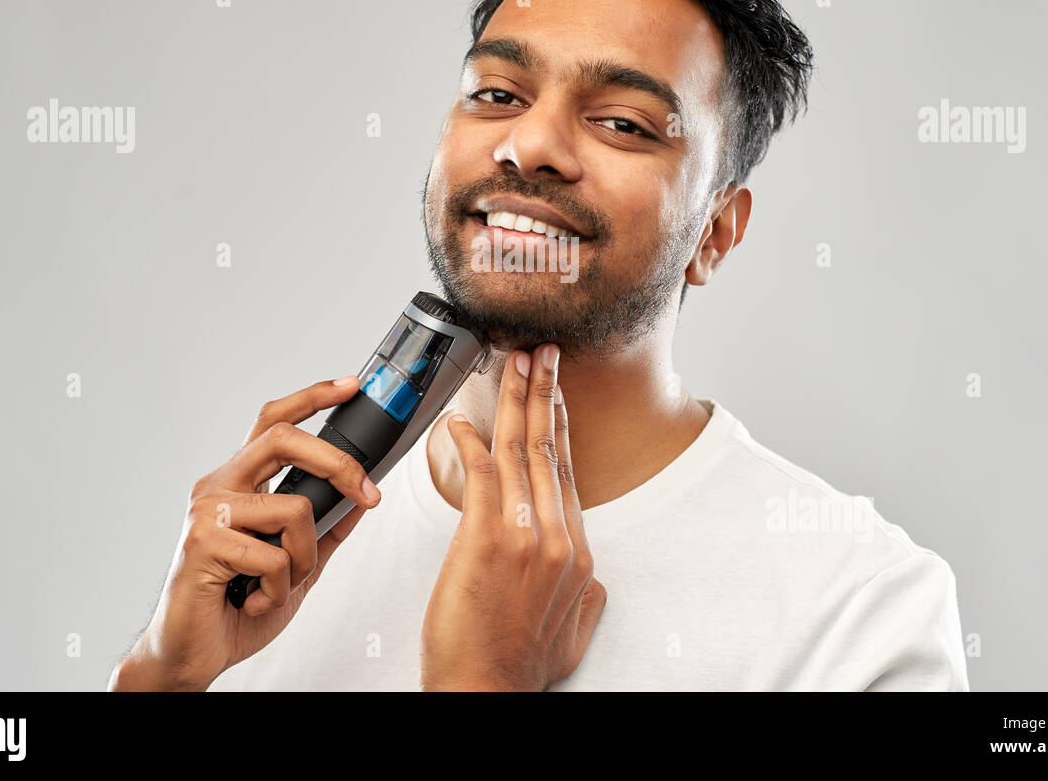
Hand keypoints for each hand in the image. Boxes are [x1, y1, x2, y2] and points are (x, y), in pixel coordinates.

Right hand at [108, 376, 379, 690]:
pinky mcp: (202, 543)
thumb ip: (324, 531)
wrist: (189, 653)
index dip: (312, 397)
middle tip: (369, 494)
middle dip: (338, 463)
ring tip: (278, 587)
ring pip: (294, 509)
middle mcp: (217, 487)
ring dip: (304, 559)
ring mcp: (206, 512)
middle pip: (284, 439)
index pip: (272, 424)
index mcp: (237, 484)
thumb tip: (361, 501)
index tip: (349, 386)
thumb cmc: (233, 608)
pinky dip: (279, 590)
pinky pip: (274, 556)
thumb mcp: (296, 566)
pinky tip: (254, 603)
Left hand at [420, 343, 607, 690]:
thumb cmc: (520, 667)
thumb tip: (588, 577)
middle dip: (543, 392)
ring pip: (521, 451)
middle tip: (540, 353)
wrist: (487, 693)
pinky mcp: (486, 541)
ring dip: (514, 400)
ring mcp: (525, 536)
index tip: (555, 391)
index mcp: (576, 552)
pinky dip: (470, 442)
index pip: (567, 470)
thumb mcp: (575, 631)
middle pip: (549, 448)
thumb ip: (584, 596)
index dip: (560, 424)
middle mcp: (558, 536)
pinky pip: (481, 475)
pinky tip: (459, 420)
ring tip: (511, 363)